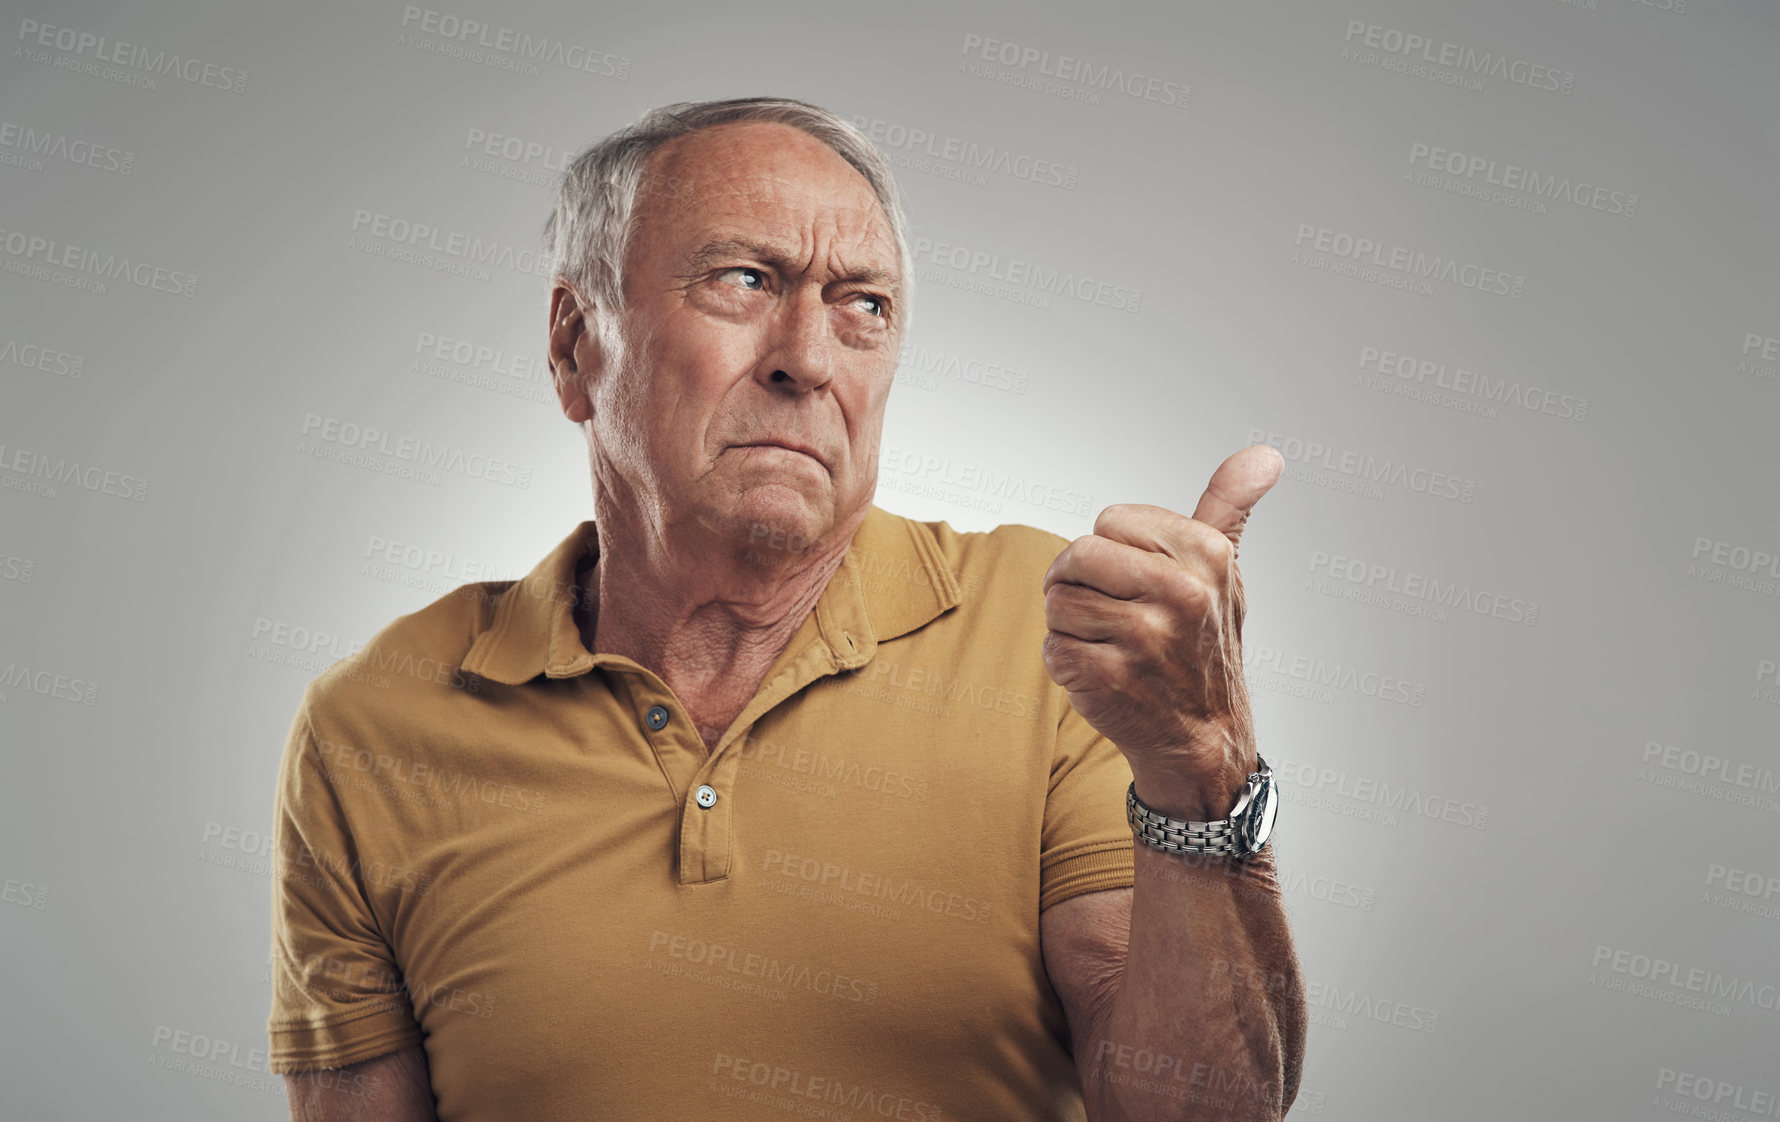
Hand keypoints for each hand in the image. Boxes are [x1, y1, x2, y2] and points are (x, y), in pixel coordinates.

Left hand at [1040, 444, 1282, 817]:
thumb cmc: (1203, 642)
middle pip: (1075, 555)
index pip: (1108, 520)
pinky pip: (1051, 647)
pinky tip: (1105, 675)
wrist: (1203, 735)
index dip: (1112, 551)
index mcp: (1207, 554)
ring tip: (1112, 645)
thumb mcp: (1224, 570)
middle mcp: (1181, 593)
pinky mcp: (1109, 678)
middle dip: (1079, 583)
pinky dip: (1066, 662)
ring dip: (1071, 626)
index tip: (1139, 581)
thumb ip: (1228, 506)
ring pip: (1057, 602)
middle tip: (1111, 612)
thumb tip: (1265, 455)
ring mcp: (1144, 638)